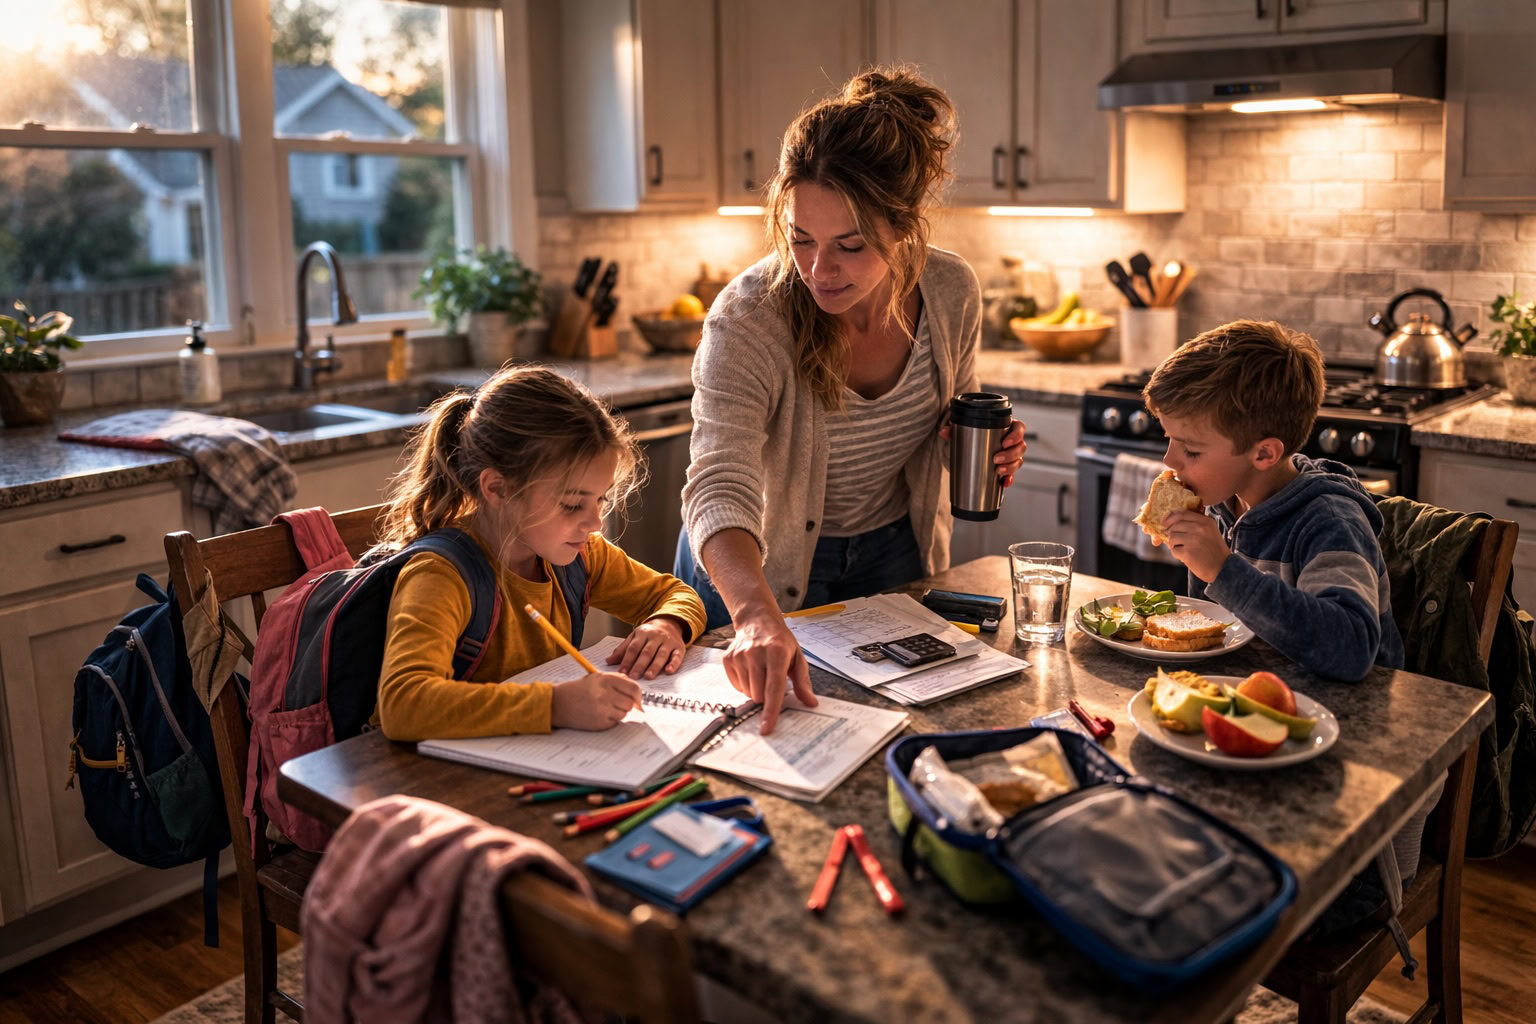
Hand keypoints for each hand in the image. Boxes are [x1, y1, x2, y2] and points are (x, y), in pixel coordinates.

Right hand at [550, 671, 643, 730]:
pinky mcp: (599, 722)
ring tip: (604, 708)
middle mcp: (606, 693)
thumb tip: (636, 692)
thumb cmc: (578, 690)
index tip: (637, 700)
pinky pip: (614, 722)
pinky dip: (610, 720)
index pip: (634, 688)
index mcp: (606, 679)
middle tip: (616, 704)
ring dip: (618, 712)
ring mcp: (603, 709)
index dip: (638, 696)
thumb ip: (617, 680)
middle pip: (630, 703)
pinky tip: (598, 714)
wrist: (558, 703)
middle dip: (626, 705)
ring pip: (623, 713)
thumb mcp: (596, 677)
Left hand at [607, 617, 686, 679]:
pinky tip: (669, 671)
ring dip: (655, 666)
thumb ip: (622, 650)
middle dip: (639, 665)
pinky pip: (677, 656)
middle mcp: (656, 636)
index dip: (627, 660)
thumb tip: (608, 661)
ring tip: (648, 676)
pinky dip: (674, 664)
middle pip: (647, 652)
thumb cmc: (648, 634)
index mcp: (642, 633)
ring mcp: (668, 641)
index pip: (633, 648)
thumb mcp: (634, 637)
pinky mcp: (679, 647)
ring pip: (661, 654)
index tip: (621, 672)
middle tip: (633, 677)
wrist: (669, 623)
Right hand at [723, 608, 816, 734]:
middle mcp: (755, 653)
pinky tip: (751, 669)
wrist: (757, 620)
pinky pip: (737, 686)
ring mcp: (739, 655)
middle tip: (772, 681)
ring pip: (747, 693)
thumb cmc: (780, 641)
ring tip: (761, 672)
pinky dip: (745, 683)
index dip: (771, 710)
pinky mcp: (728, 658)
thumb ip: (803, 682)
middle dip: (766, 696)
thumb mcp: (797, 657)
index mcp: (776, 652)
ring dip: (756, 690)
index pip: (773, 688)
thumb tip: (811, 703)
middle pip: (758, 695)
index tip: (766, 727)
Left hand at [939, 417, 1028, 486]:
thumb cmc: (972, 435)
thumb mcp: (964, 432)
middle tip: (996, 459)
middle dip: (1010, 455)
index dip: (1016, 436)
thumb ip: (954, 430)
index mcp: (1006, 427)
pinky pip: (1013, 474)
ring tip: (999, 471)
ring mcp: (1011, 455)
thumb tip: (943, 432)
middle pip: (1021, 447)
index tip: (1005, 443)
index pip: (1019, 428)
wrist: (969, 450)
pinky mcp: (1007, 468)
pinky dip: (1009, 479)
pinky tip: (1004, 483)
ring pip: (1019, 460)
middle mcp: (1012, 441)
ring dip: (1011, 467)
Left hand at [1159, 510, 1229, 583]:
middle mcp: (1199, 528)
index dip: (1170, 517)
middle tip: (1175, 541)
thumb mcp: (1210, 530)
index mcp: (1205, 521)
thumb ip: (1196, 523)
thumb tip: (1172, 519)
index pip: (1182, 513)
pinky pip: (1173, 550)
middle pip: (1174, 526)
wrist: (1223, 568)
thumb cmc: (1214, 550)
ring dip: (1173, 544)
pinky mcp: (1188, 553)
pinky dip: (1177, 554)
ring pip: (1172, 537)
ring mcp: (1193, 540)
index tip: (1164, 523)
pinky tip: (1185, 556)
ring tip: (1181, 549)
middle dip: (1171, 534)